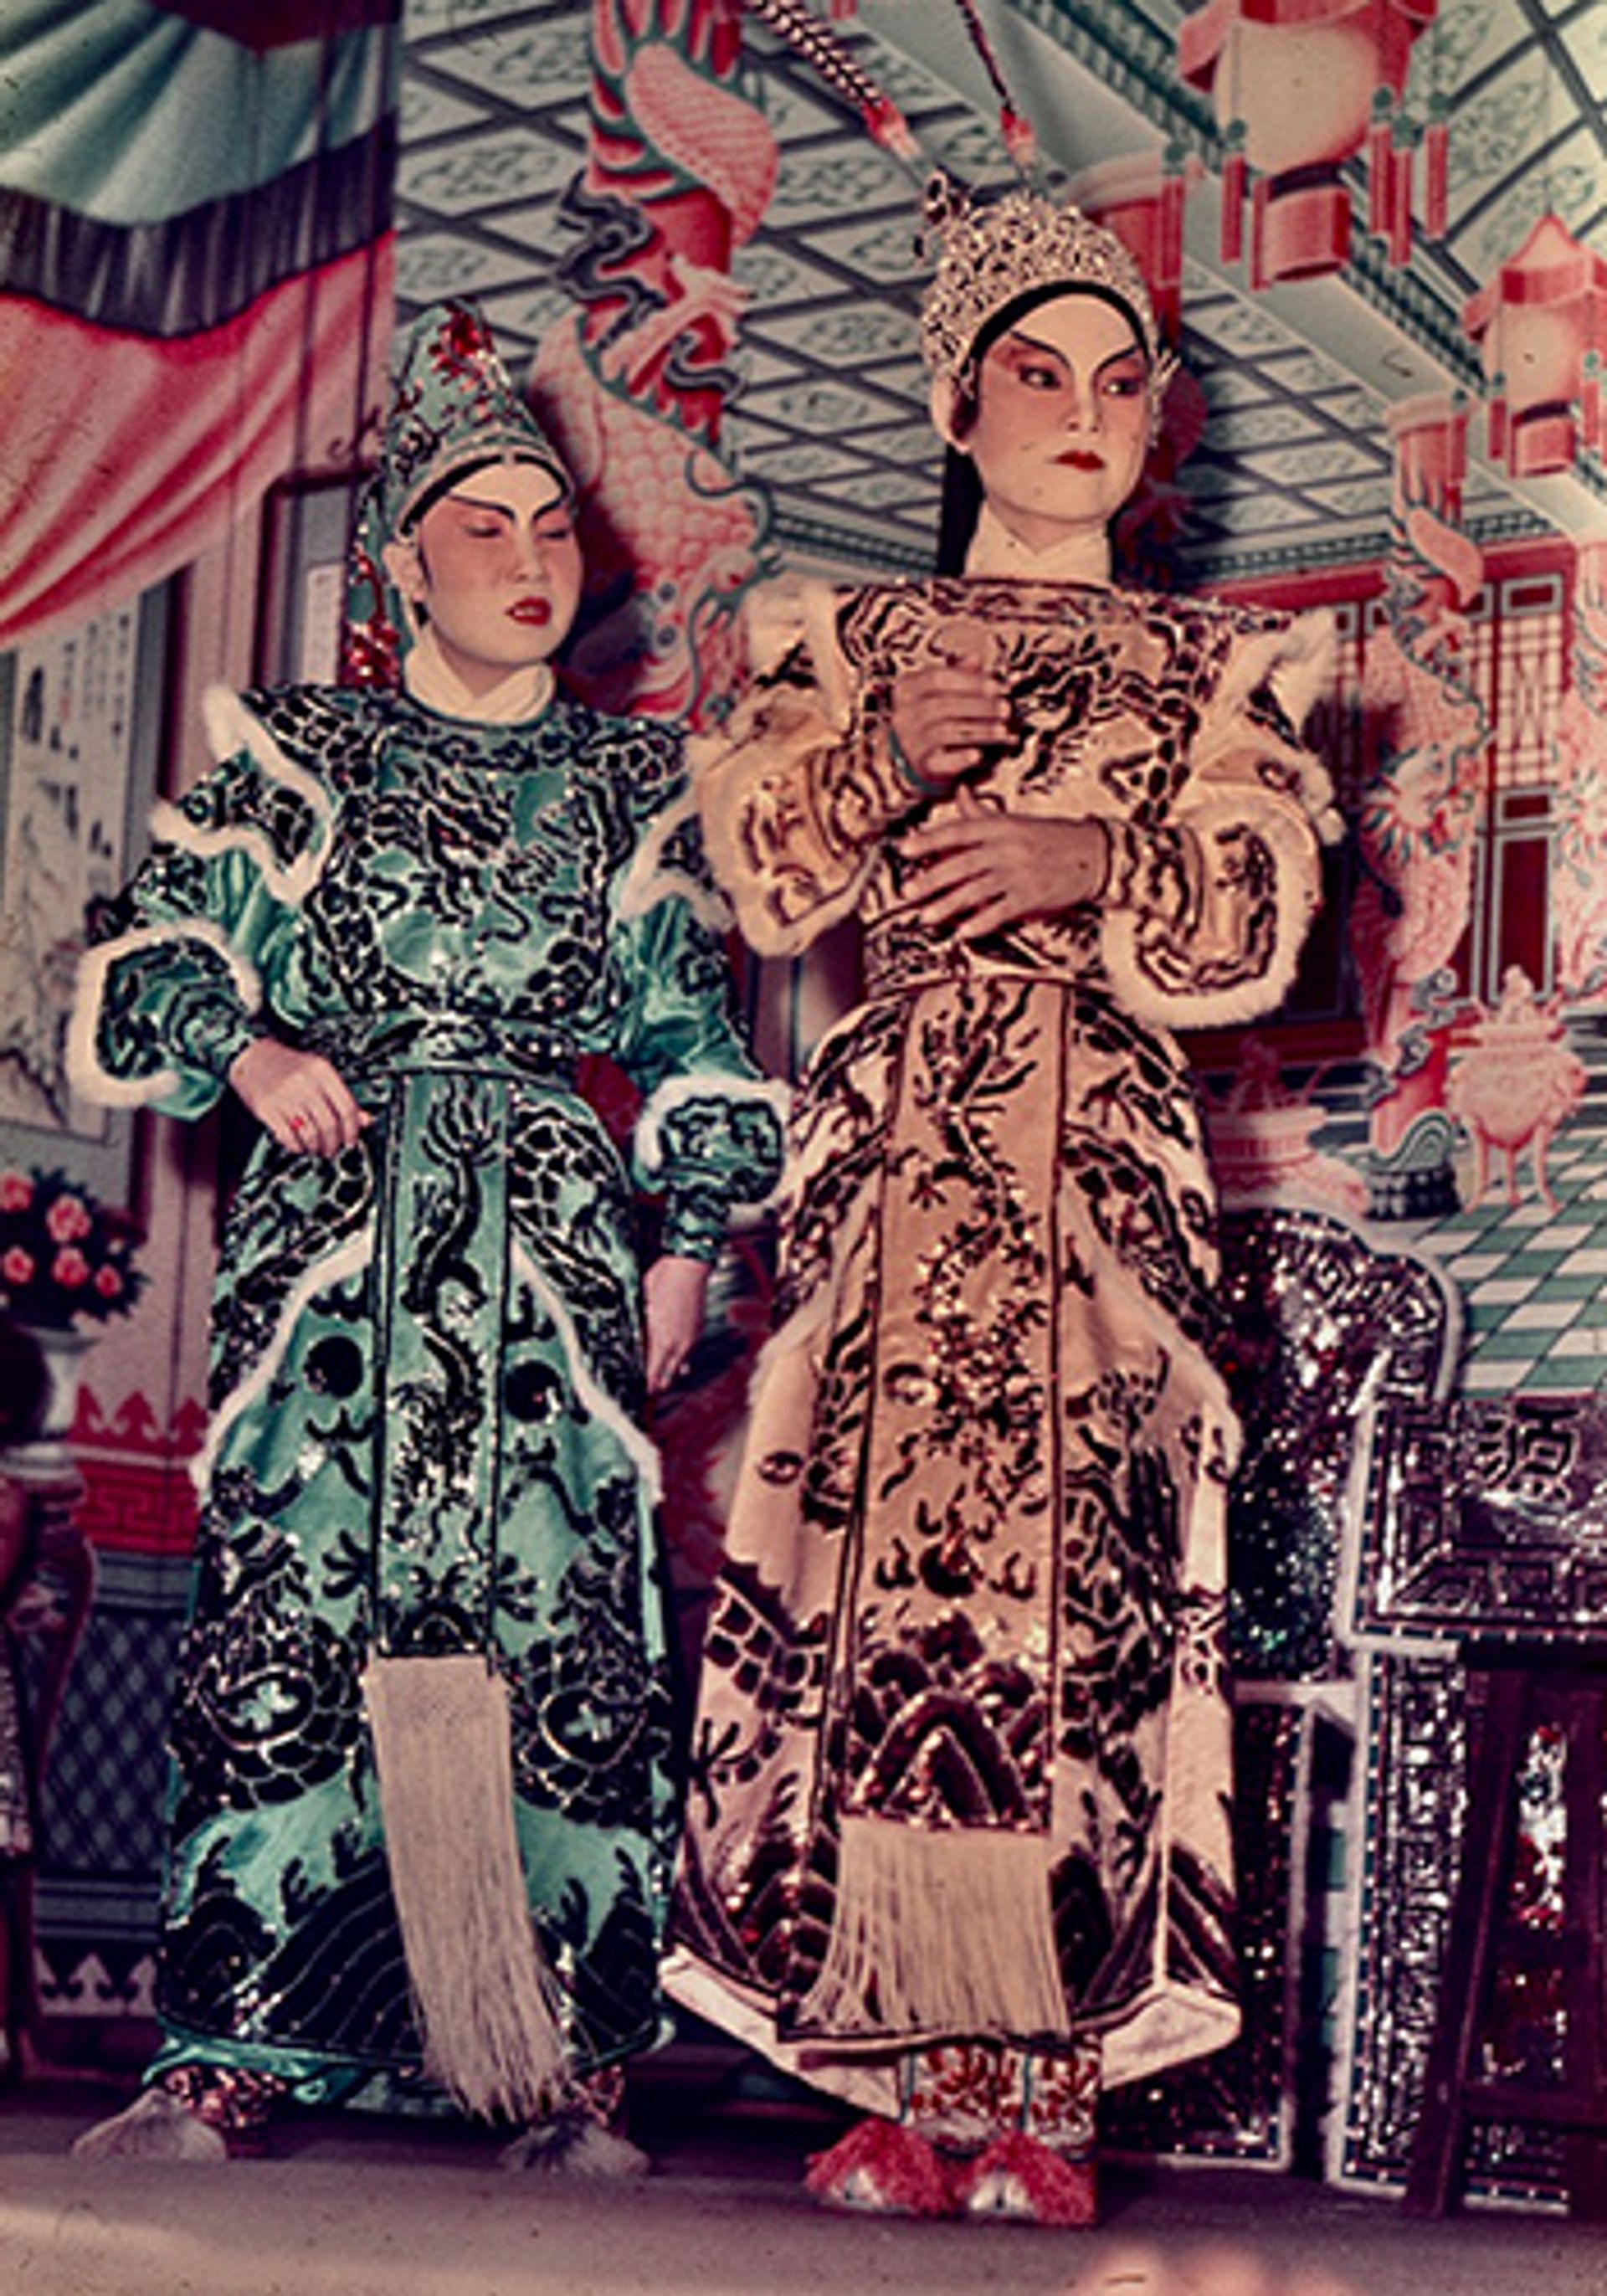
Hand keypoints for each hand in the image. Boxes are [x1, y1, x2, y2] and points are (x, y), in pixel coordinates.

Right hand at [228, 1036, 368, 1156]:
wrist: (252, 1057)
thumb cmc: (288, 1066)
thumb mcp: (318, 1074)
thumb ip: (341, 1097)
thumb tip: (365, 1120)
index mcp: (322, 1071)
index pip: (347, 1108)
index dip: (352, 1130)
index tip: (351, 1140)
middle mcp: (304, 1082)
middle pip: (329, 1124)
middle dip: (333, 1144)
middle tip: (332, 1149)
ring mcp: (285, 1095)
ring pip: (310, 1134)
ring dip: (316, 1148)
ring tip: (316, 1148)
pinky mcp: (267, 1108)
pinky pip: (288, 1136)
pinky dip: (297, 1147)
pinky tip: (299, 1145)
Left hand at [643, 1253, 710, 1395]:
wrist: (687, 1268)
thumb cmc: (661, 1283)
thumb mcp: (643, 1307)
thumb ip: (643, 1332)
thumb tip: (638, 1346)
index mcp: (662, 1340)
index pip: (653, 1372)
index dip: (646, 1384)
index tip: (640, 1392)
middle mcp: (678, 1344)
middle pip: (668, 1376)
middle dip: (658, 1384)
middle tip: (649, 1391)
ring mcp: (691, 1338)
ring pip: (680, 1366)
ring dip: (671, 1372)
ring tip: (662, 1381)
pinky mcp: (698, 1330)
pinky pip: (689, 1352)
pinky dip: (681, 1359)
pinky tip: (676, 1362)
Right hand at [889, 662, 1012, 789]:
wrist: (917, 758)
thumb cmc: (936, 717)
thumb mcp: (943, 692)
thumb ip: (958, 675)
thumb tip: (975, 659)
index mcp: (908, 689)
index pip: (938, 678)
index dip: (971, 681)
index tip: (998, 687)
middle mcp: (904, 715)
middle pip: (942, 706)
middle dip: (979, 706)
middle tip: (1006, 708)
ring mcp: (910, 741)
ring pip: (944, 732)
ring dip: (979, 731)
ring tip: (1003, 731)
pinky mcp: (921, 766)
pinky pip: (941, 762)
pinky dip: (960, 758)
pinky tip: (978, 755)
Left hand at [903, 791, 1108, 936]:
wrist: (1096, 852)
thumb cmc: (1054, 836)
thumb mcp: (1016, 820)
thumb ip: (983, 814)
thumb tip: (960, 792)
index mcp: (1002, 826)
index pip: (957, 832)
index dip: (928, 840)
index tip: (904, 849)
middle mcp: (1007, 848)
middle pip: (961, 864)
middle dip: (931, 879)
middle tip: (907, 892)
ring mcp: (1020, 872)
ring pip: (976, 889)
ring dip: (949, 905)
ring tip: (927, 917)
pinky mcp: (1033, 895)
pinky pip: (1002, 910)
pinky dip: (982, 922)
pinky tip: (964, 932)